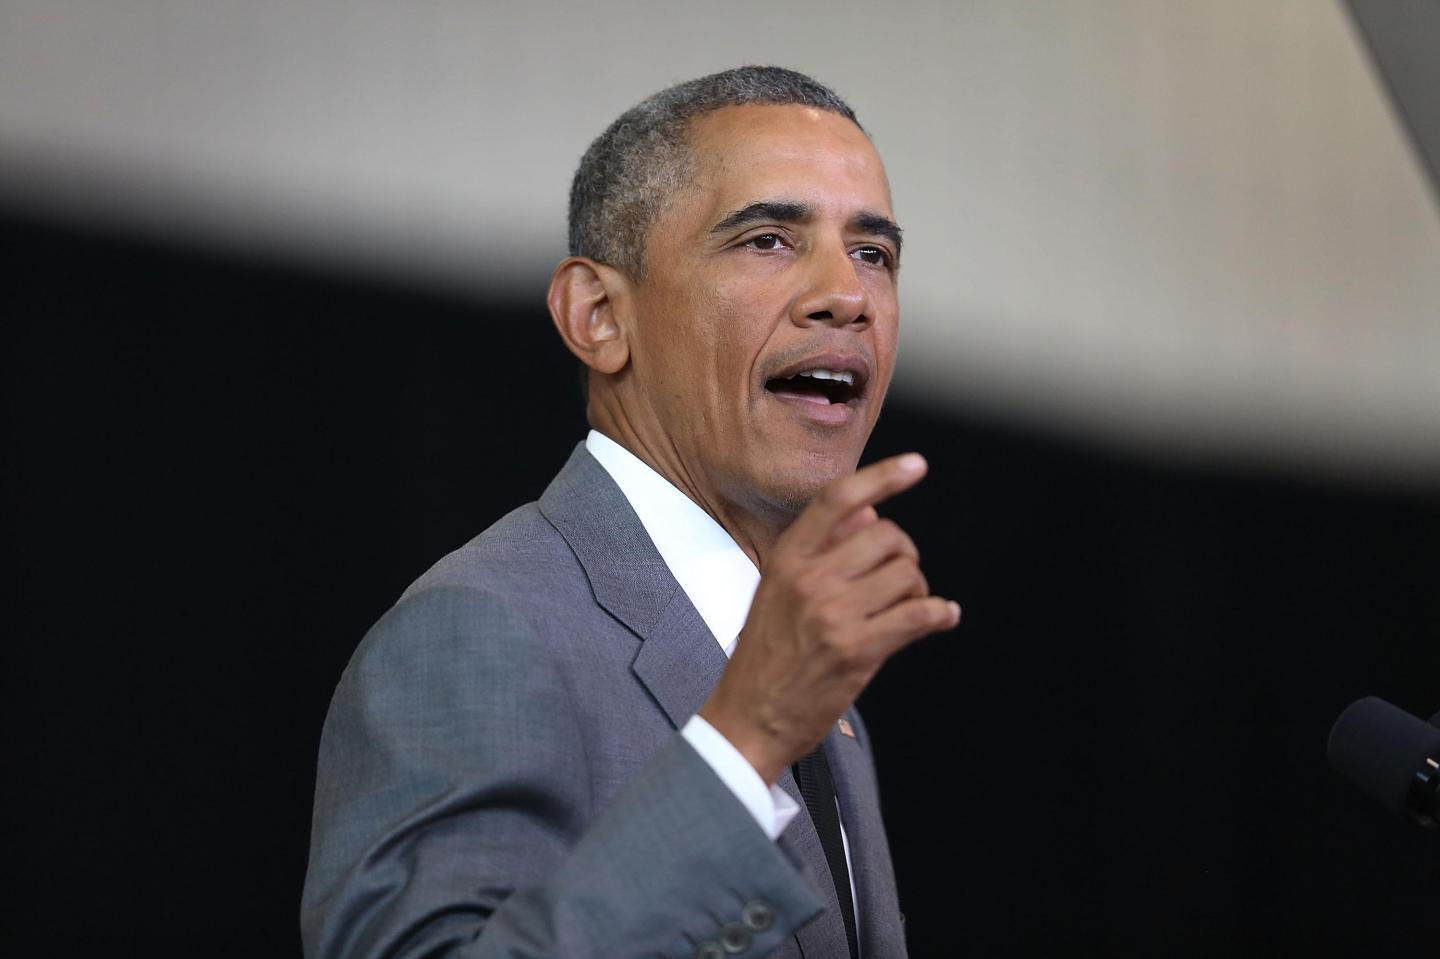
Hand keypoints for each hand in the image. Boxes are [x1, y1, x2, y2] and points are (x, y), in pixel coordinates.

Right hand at [698, 453, 960, 783]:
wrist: (749, 718)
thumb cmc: (767, 654)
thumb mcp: (779, 590)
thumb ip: (822, 549)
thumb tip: (871, 511)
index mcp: (786, 558)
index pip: (837, 500)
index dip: (881, 476)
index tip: (916, 465)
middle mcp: (808, 579)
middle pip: (886, 535)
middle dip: (905, 555)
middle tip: (901, 579)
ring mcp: (833, 614)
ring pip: (907, 574)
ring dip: (919, 590)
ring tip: (908, 608)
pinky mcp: (857, 651)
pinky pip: (919, 615)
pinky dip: (941, 613)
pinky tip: (942, 617)